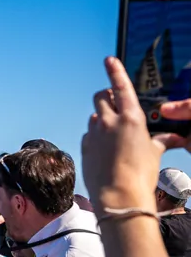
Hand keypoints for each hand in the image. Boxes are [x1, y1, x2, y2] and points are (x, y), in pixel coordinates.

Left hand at [82, 57, 179, 213]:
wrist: (118, 196)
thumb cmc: (140, 175)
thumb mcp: (155, 153)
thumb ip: (159, 140)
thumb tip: (171, 138)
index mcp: (130, 118)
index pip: (120, 87)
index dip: (115, 71)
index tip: (109, 60)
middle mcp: (108, 122)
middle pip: (100, 97)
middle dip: (107, 96)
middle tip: (115, 103)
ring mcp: (93, 134)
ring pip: (94, 115)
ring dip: (102, 118)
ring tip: (114, 132)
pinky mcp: (84, 146)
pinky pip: (89, 134)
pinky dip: (96, 135)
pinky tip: (105, 147)